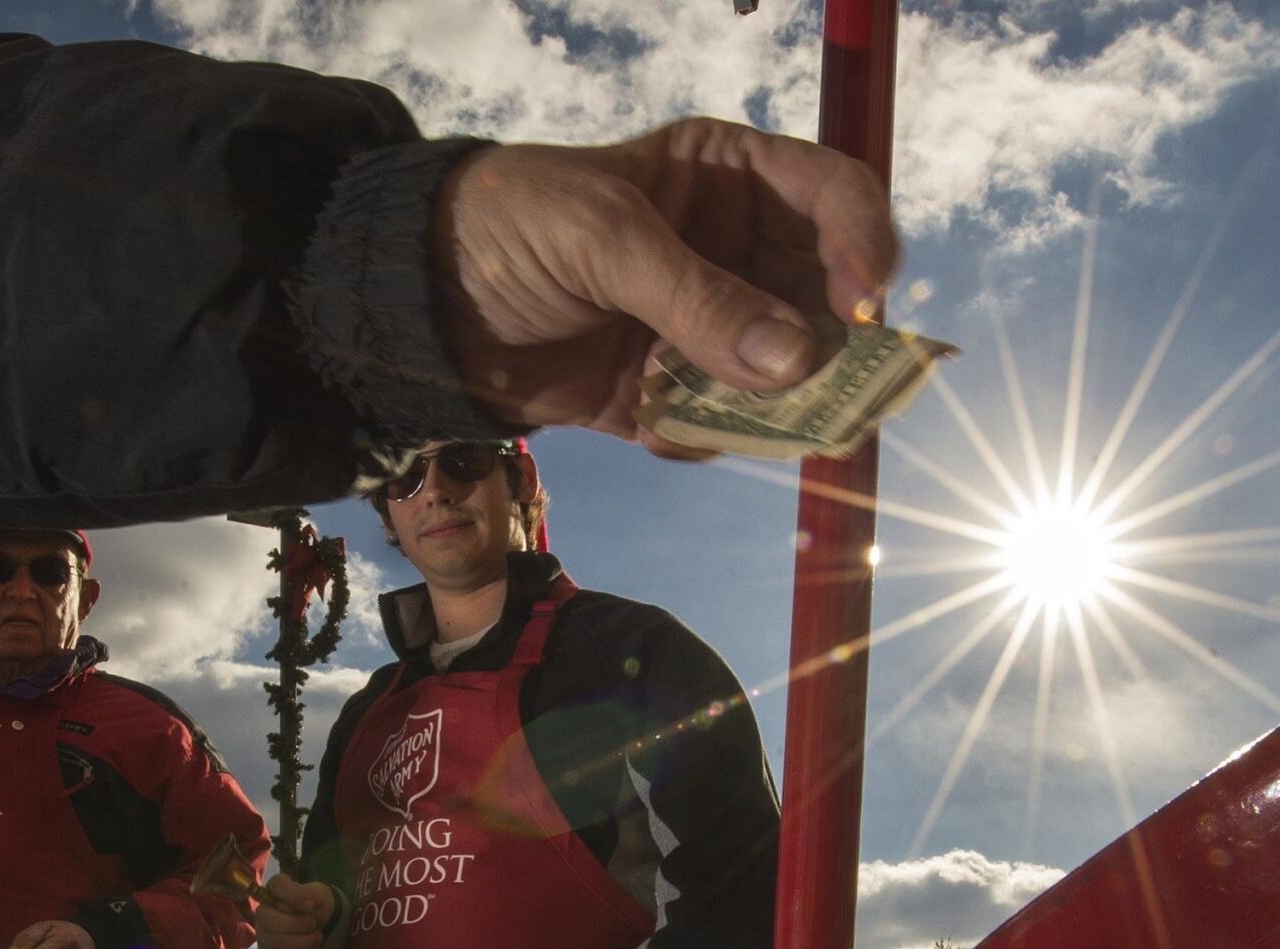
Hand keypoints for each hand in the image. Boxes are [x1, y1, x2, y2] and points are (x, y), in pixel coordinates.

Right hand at [254, 876, 339, 948]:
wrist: (321, 928)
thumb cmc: (316, 907)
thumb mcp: (319, 894)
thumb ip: (309, 893)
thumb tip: (306, 904)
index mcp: (276, 890)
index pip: (276, 885)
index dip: (294, 895)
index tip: (311, 905)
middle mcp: (263, 911)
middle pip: (268, 921)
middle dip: (298, 926)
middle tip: (314, 925)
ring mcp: (263, 934)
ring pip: (276, 943)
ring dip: (305, 942)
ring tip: (316, 938)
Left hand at [432, 122, 900, 445]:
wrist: (415, 301)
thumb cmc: (506, 225)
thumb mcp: (603, 240)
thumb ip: (698, 298)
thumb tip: (798, 361)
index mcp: (730, 179)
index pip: (836, 199)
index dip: (864, 246)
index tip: (863, 306)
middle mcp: (736, 253)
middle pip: (829, 302)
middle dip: (835, 352)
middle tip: (833, 396)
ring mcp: (708, 329)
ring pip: (788, 377)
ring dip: (778, 409)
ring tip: (747, 427)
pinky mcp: (672, 394)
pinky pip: (723, 428)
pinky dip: (705, 438)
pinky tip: (655, 429)